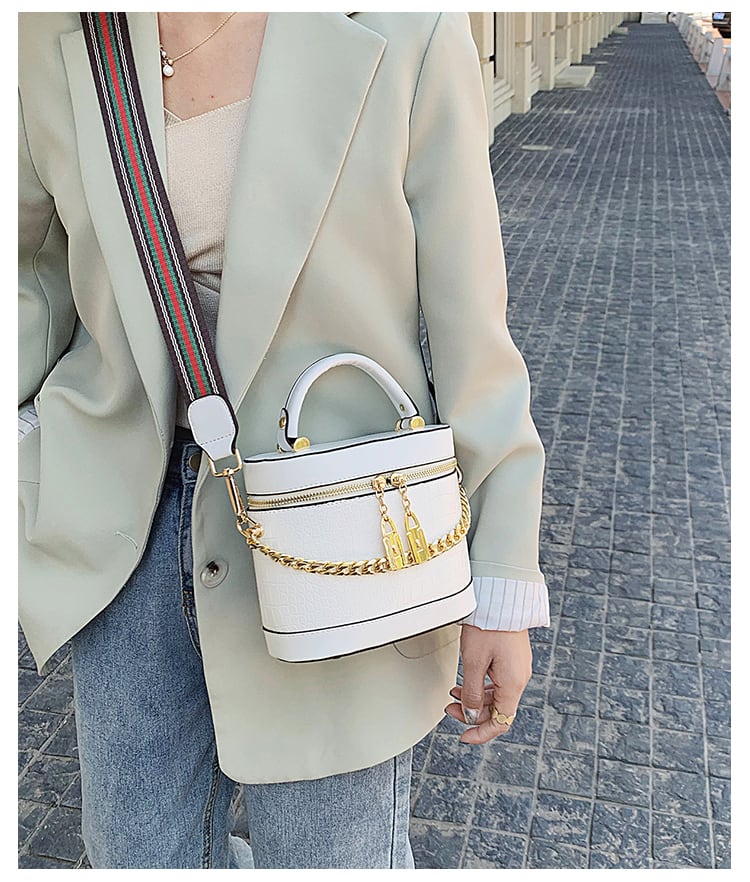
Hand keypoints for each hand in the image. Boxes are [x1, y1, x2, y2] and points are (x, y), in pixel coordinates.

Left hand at [445, 625, 531, 743]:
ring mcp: (517, 667)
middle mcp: (519, 678)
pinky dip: (481, 686)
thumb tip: (471, 715)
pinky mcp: (512, 658)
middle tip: (449, 708)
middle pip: (498, 710)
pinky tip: (465, 682)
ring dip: (475, 699)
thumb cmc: (489, 624)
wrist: (501, 598)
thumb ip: (472, 693)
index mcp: (513, 683)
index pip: (501, 722)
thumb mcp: (473, 662)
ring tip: (453, 694)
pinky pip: (498, 681)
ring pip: (496, 695)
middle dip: (472, 713)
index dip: (482, 733)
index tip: (465, 736)